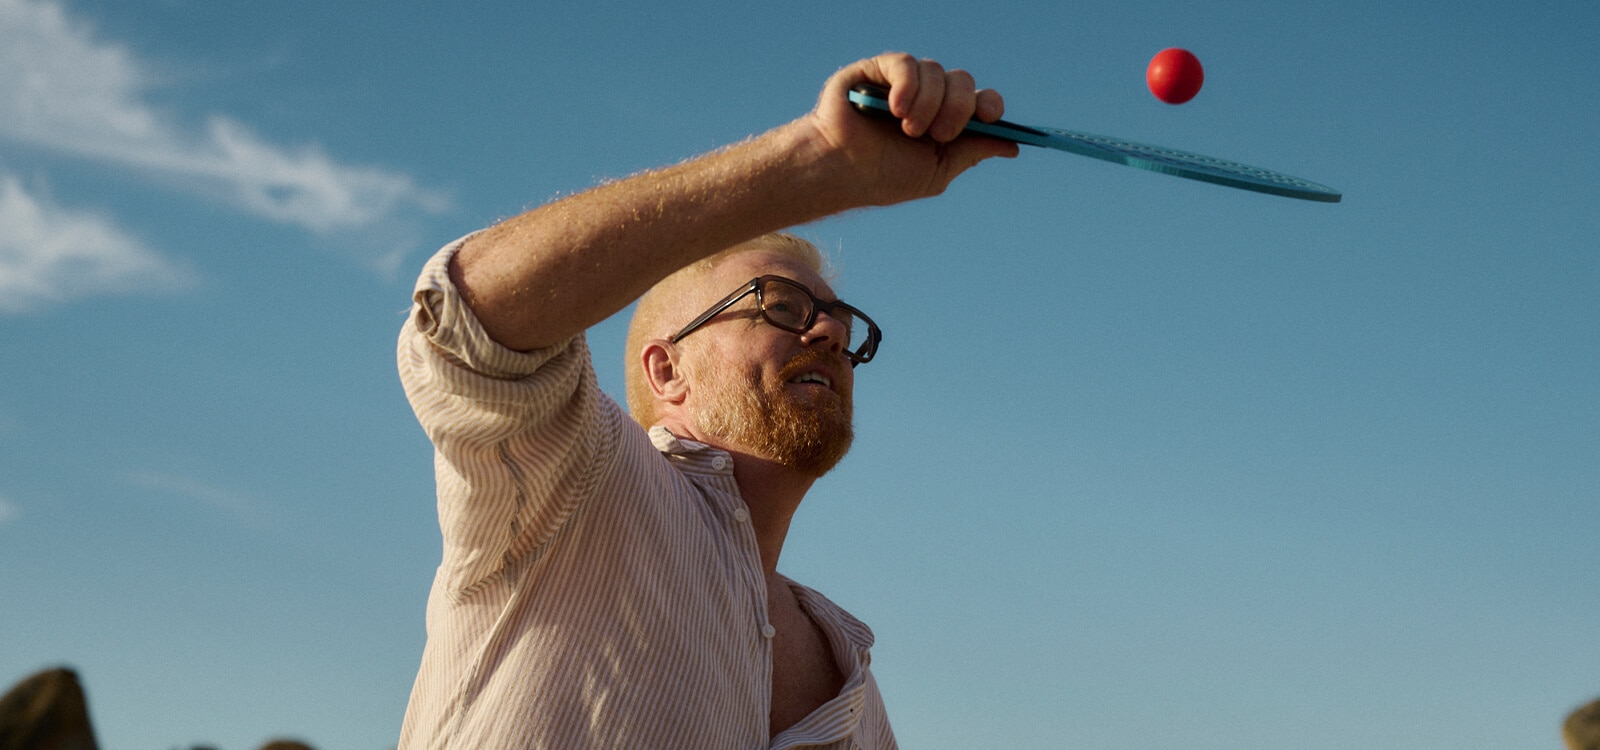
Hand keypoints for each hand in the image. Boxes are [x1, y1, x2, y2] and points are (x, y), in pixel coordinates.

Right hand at [803, 53, 1018, 206]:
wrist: (839, 171)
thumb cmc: (882, 176)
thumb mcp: (936, 172)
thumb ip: (972, 153)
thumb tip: (1012, 144)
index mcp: (946, 120)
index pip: (981, 101)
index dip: (990, 105)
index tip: (989, 119)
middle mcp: (929, 96)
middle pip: (964, 82)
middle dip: (958, 108)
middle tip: (937, 134)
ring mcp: (904, 81)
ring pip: (937, 72)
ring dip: (928, 104)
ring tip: (907, 128)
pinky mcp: (878, 69)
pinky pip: (907, 63)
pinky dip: (908, 86)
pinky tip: (896, 109)